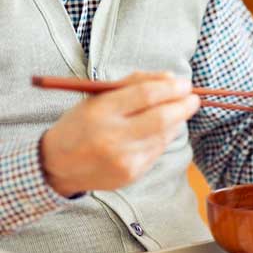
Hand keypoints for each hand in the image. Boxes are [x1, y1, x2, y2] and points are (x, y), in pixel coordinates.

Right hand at [41, 72, 199, 196]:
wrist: (59, 165)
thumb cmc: (83, 123)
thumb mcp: (99, 97)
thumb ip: (135, 83)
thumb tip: (172, 78)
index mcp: (100, 111)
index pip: (146, 95)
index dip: (171, 88)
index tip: (185, 83)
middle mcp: (112, 137)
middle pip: (162, 118)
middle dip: (184, 106)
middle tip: (193, 98)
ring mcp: (124, 159)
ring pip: (165, 135)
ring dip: (177, 120)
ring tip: (178, 111)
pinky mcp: (132, 174)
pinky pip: (158, 150)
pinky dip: (166, 136)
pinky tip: (162, 129)